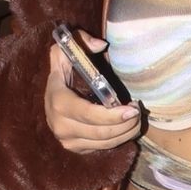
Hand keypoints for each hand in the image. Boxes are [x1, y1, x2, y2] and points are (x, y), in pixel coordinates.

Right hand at [44, 34, 139, 153]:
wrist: (52, 97)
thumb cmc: (65, 71)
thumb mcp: (67, 50)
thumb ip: (81, 41)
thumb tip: (101, 45)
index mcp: (58, 102)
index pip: (89, 114)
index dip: (113, 115)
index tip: (133, 108)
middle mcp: (61, 126)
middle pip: (102, 132)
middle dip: (126, 124)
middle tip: (138, 111)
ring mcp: (68, 141)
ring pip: (105, 143)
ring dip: (126, 132)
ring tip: (136, 119)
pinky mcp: (76, 149)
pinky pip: (103, 148)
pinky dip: (119, 139)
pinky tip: (127, 127)